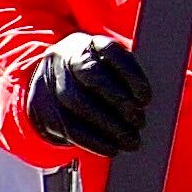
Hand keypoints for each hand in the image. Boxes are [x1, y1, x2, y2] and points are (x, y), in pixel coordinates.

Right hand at [23, 33, 149, 157]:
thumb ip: (125, 78)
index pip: (110, 51)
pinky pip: (69, 127)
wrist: (48, 81)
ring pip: (78, 102)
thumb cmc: (91, 76)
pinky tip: (111, 148)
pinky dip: (94, 141)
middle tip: (139, 121)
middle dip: (119, 101)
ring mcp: (53, 82)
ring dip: (108, 125)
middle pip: (92, 75)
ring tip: (129, 139)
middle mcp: (67, 57)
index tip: (145, 98)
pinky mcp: (45, 108)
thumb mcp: (107, 66)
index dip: (130, 75)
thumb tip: (142, 106)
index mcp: (88, 44)